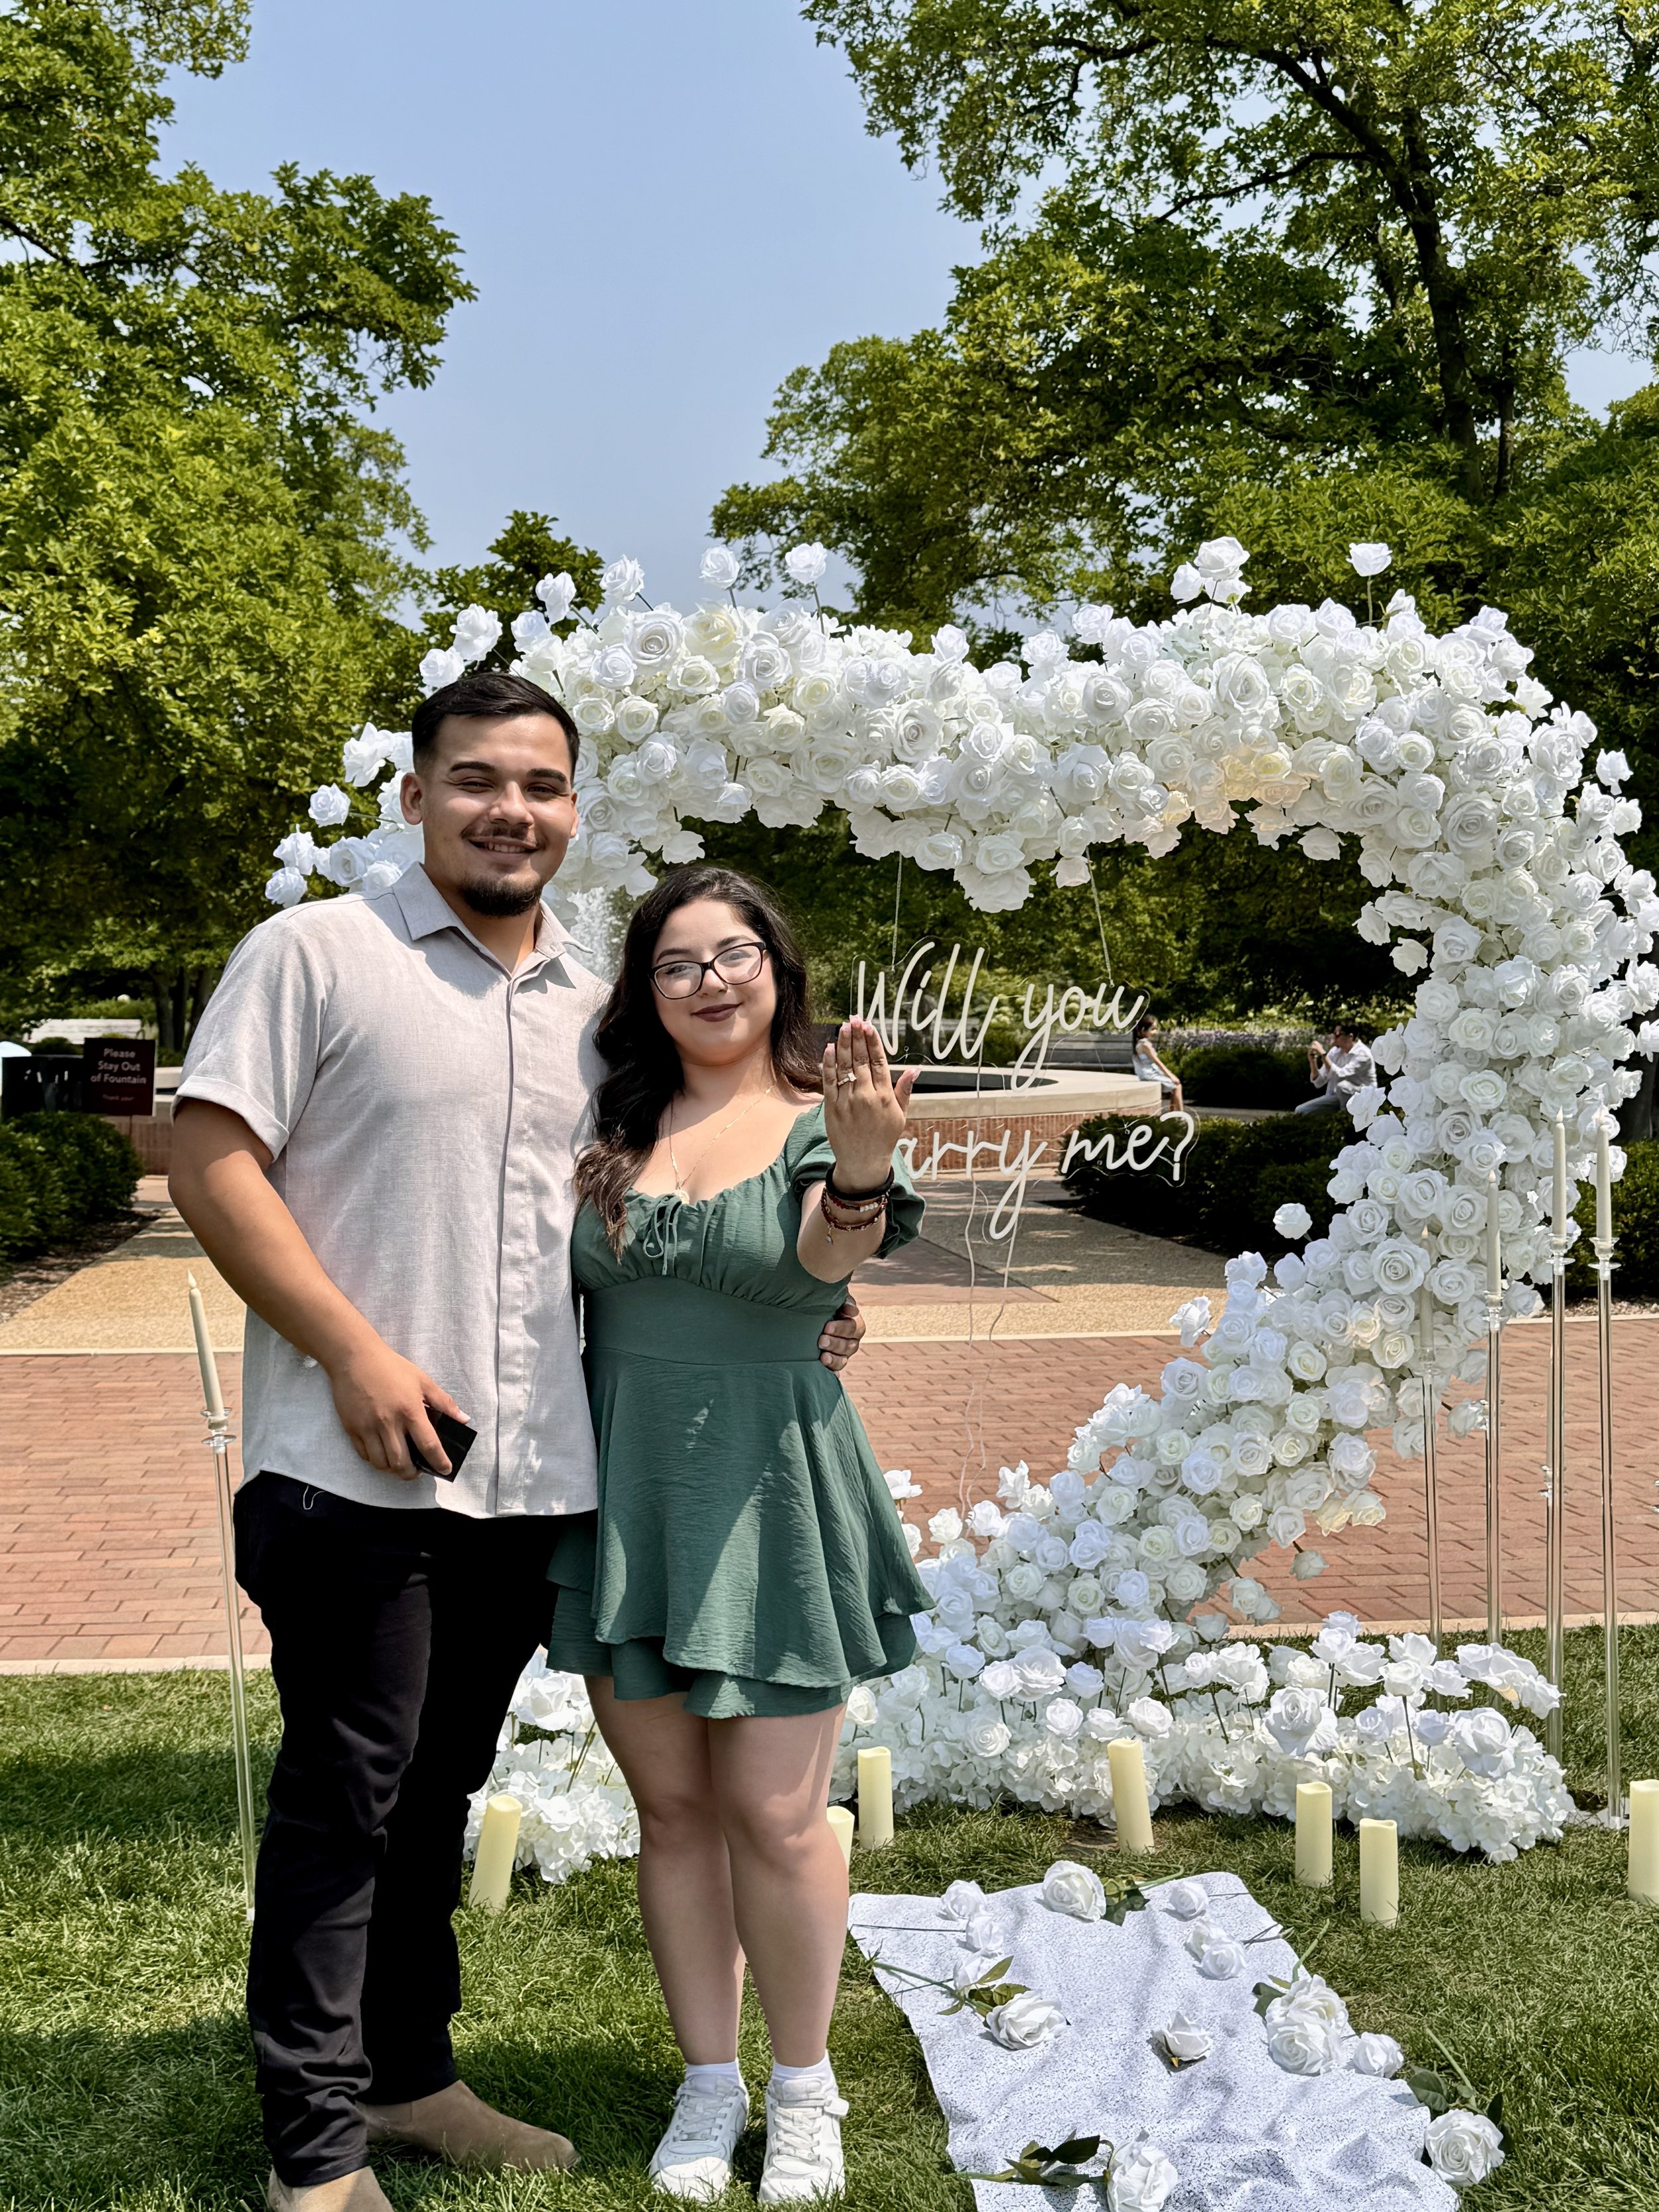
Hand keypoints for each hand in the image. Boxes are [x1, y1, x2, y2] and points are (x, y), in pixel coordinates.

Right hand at [324, 1334, 467, 1478]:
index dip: (439, 1462)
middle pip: (402, 1462)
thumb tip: (463, 1419)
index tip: (445, 1470)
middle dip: (413, 1474)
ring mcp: (368, 1428)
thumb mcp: (422, 1380)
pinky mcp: (352, 1429)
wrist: (355, 1358)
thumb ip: (444, 1402)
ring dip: (394, 1470)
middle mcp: (389, 1423)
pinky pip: (365, 1455)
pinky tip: (384, 1455)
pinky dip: (376, 1461)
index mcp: (410, 1411)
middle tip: (419, 1470)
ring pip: (382, 1464)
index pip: (428, 1445)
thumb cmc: (391, 1367)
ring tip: (401, 1464)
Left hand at [818, 1293, 865, 1371]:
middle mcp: (851, 1342)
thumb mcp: (834, 1299)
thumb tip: (852, 1310)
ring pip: (843, 1360)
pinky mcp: (833, 1364)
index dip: (841, 1328)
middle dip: (834, 1344)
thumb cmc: (824, 1305)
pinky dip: (832, 1374)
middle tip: (821, 1341)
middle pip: (848, 1346)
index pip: (853, 1328)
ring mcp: (842, 1355)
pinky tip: (828, 1375)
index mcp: (854, 1325)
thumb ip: (844, 1301)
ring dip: (834, 1360)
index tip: (826, 1327)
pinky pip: (835, 1372)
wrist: (811, 1315)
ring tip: (822, 1358)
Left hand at [821, 1018, 916, 1189]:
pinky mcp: (832, 1108)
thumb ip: (904, 1090)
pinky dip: (828, 1064)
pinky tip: (829, 1048)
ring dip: (844, 1045)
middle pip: (861, 1060)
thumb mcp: (900, 1115)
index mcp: (885, 1096)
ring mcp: (848, 1102)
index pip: (879, 1062)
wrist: (863, 1162)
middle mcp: (866, 1096)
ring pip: (845, 1067)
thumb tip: (914, 1069)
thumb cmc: (884, 1137)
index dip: (873, 1042)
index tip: (869, 1026)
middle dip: (857, 1038)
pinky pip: (829, 1081)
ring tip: (843, 1027)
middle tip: (854, 1019)